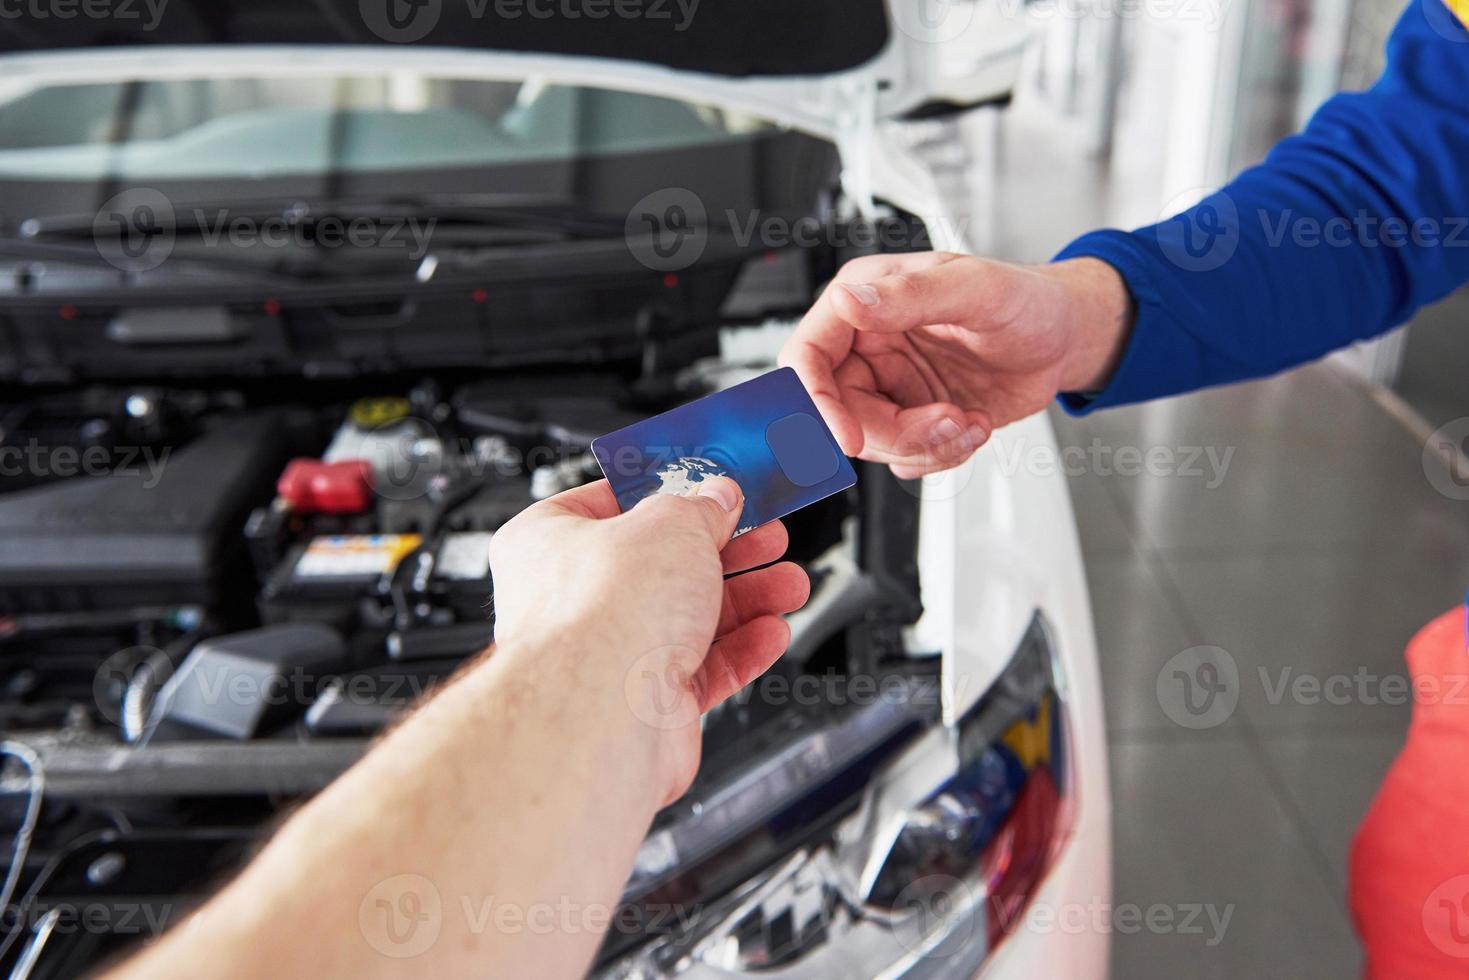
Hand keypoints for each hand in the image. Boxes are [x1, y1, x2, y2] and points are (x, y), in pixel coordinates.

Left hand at [488, 478, 809, 801]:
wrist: (601, 717)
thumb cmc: (602, 616)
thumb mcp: (669, 525)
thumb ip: (701, 508)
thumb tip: (718, 499)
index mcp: (549, 540)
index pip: (614, 502)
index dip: (671, 494)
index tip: (714, 490)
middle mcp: (572, 599)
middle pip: (663, 564)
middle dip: (727, 552)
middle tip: (766, 536)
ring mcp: (608, 654)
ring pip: (688, 618)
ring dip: (746, 600)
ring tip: (788, 583)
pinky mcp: (643, 702)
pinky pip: (700, 668)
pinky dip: (740, 650)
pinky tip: (771, 631)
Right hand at [779, 252, 1134, 476]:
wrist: (1064, 339)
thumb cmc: (1025, 299)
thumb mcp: (975, 288)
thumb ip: (909, 297)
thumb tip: (849, 301)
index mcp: (865, 301)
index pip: (808, 356)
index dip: (815, 401)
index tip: (848, 436)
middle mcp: (869, 344)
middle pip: (840, 413)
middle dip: (894, 432)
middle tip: (945, 421)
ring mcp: (890, 385)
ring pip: (874, 442)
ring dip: (926, 445)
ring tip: (970, 420)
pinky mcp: (913, 417)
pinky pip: (905, 457)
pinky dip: (941, 455)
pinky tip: (973, 425)